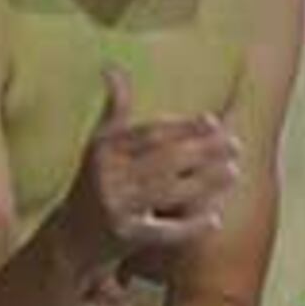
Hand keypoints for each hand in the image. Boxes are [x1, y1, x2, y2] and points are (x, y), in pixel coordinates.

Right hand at [62, 69, 244, 262]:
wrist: (68, 238)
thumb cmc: (92, 183)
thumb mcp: (98, 145)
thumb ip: (114, 109)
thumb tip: (113, 67)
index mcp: (104, 149)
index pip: (151, 133)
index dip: (183, 126)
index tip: (213, 120)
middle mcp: (108, 176)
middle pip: (164, 160)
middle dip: (203, 151)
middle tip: (235, 144)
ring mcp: (117, 208)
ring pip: (168, 193)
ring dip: (204, 183)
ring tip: (233, 172)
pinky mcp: (125, 238)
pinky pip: (163, 232)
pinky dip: (190, 227)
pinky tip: (215, 218)